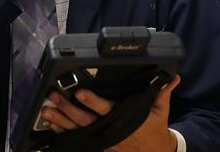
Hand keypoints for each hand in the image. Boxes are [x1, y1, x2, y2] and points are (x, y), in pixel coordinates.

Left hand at [41, 74, 180, 151]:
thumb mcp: (160, 109)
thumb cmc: (154, 127)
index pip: (105, 108)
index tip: (80, 92)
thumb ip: (163, 91)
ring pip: (77, 130)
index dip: (92, 101)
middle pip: (85, 119)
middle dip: (67, 108)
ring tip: (45, 110)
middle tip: (53, 96)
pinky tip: (51, 125)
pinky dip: (63, 132)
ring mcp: (101, 139)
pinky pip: (77, 139)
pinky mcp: (97, 145)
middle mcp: (109, 129)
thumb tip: (174, 75)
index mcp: (123, 118)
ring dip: (60, 120)